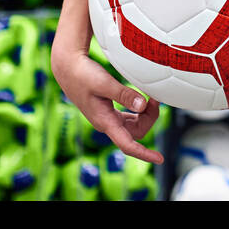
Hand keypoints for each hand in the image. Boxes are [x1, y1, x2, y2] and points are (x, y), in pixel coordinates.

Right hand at [52, 46, 163, 163]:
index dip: (144, 154)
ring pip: (134, 125)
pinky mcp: (108, 110)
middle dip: (150, 119)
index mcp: (105, 122)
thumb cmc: (83, 75)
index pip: (127, 145)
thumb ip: (124, 95)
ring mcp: (107, 118)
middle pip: (136, 133)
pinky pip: (129, 117)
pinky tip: (143, 99)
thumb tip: (143, 105)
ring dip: (146, 115)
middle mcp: (107, 123)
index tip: (160, 159)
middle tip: (156, 99)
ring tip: (152, 97)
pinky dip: (140, 110)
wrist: (67, 68)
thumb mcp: (104, 83)